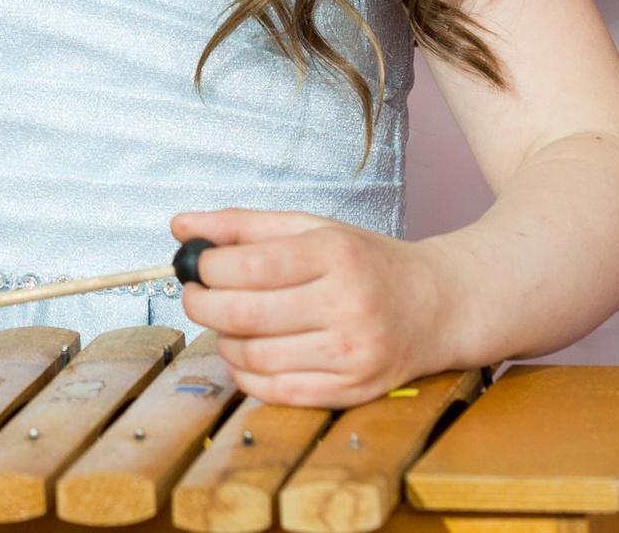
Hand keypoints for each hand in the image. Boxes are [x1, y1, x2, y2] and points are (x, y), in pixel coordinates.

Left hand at [173, 209, 453, 407]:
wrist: (438, 305)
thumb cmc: (367, 263)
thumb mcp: (312, 228)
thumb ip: (242, 225)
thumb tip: (179, 226)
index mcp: (336, 255)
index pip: (249, 266)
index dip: (207, 268)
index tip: (195, 265)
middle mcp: (348, 306)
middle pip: (245, 315)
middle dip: (203, 305)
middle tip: (196, 296)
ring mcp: (353, 355)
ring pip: (255, 358)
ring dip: (223, 341)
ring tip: (226, 323)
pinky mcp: (353, 391)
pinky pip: (277, 393)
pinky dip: (246, 375)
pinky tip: (246, 353)